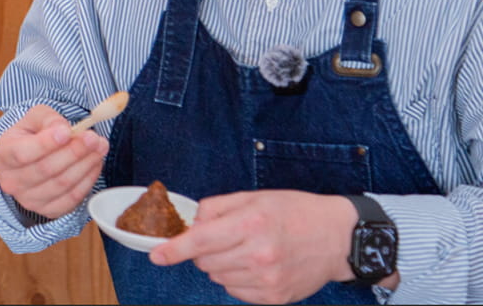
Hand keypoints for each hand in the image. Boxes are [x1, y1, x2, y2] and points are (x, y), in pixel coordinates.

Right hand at [0, 104, 108, 218]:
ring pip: (62, 185)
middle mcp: (11, 182)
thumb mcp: (34, 118)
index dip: (46, 144)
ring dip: (86, 165)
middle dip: (74, 152)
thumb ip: (48, 119)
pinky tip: (94, 164)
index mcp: (2, 156)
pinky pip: (72, 199)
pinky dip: (88, 181)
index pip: (22, 153)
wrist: (27, 158)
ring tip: (100, 148)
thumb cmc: (29, 136)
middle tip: (94, 138)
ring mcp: (28, 200)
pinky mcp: (47, 211)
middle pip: (46, 170)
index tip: (67, 132)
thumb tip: (66, 130)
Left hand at [149, 190, 361, 303]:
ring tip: (245, 249)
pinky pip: (236, 292)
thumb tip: (191, 226)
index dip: (173, 250)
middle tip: (225, 237)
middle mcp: (258, 254)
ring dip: (220, 265)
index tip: (156, 256)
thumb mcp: (253, 197)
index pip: (200, 241)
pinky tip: (254, 265)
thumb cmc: (294, 212)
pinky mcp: (275, 297)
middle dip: (204, 250)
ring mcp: (268, 279)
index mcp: (251, 223)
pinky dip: (236, 279)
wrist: (337, 238)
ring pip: (218, 278)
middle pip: (205, 261)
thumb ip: (216, 208)